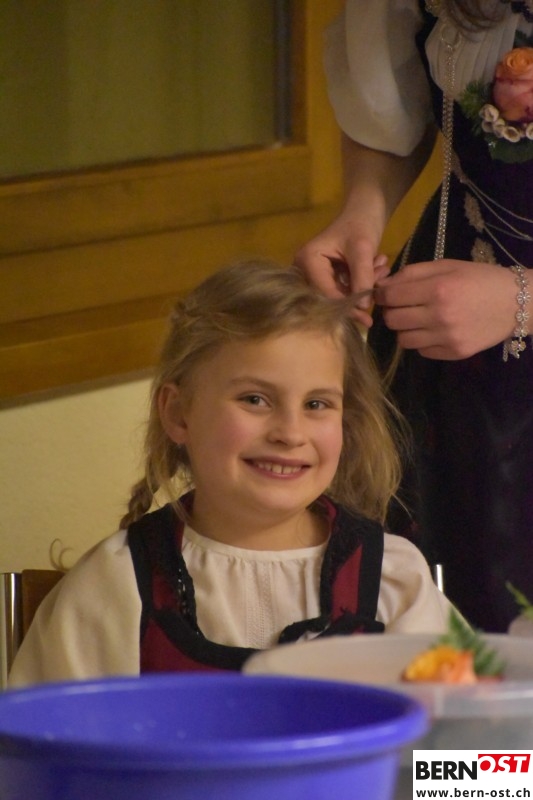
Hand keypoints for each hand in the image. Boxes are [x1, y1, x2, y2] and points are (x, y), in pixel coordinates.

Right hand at [294, 216, 388, 328]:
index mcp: (307, 260)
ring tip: (381, 269)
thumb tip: (363, 307)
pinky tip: (377, 270)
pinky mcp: (326, 276)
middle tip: (379, 286)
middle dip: (356, 295)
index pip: (325, 293)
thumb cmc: (361, 223)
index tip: (367, 318)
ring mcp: (315, 274)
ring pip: (339, 295)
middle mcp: (304, 269)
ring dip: (362, 288)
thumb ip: (363, 277)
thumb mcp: (363, 250)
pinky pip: (343, 290)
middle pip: (329, 297)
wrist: (365, 210)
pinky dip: (361, 284)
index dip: (346, 306)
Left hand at [374, 260, 520, 359]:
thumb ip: (413, 273)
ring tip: (419, 319)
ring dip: (405, 329)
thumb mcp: (448, 265)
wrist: (517, 303)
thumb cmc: (480, 279)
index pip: (390, 296)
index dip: (381, 295)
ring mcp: (447, 337)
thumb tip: (383, 285)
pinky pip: (422, 351)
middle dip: (391, 312)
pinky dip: (423, 342)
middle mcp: (440, 315)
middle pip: (392, 320)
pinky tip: (435, 331)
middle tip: (401, 307)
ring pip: (403, 340)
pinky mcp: (455, 353)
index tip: (383, 294)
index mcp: (438, 288)